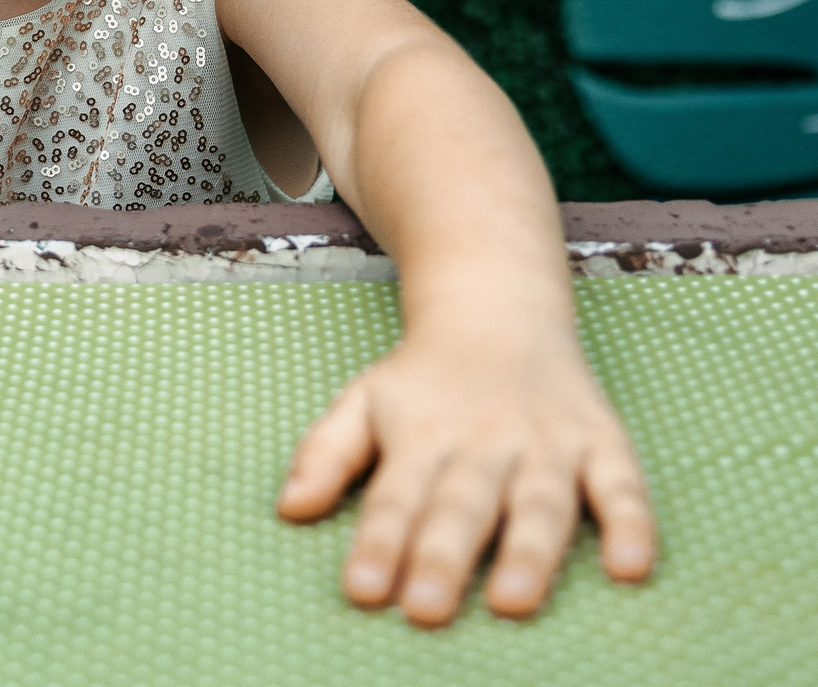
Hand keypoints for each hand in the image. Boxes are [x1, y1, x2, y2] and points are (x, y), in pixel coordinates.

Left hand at [277, 325, 654, 624]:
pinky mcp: (602, 442)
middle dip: (444, 557)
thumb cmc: (423, 380)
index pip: (395, 497)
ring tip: (512, 602)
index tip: (364, 591)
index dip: (379, 544)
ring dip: (529, 552)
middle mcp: (484, 440)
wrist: (499, 310)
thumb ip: (325, 454)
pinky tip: (631, 569)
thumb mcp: (362, 401)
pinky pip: (622, 484)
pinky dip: (632, 524)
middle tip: (426, 610)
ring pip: (540, 501)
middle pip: (462, 504)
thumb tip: (288, 509)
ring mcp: (546, 442)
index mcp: (421, 435)